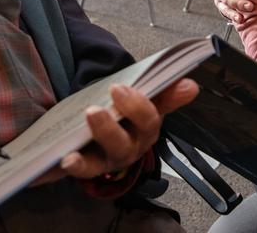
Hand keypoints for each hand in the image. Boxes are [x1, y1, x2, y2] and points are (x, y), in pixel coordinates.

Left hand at [51, 79, 198, 180]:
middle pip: (124, 144)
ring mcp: (109, 159)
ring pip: (102, 159)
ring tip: (84, 123)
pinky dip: (76, 165)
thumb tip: (190, 87)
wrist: (111, 130)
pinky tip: (66, 159)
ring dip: (93, 143)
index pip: (148, 121)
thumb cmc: (130, 114)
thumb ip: (166, 91)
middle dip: (110, 127)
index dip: (137, 107)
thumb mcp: (148, 100)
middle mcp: (130, 148)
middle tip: (93, 109)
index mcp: (146, 129)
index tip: (120, 88)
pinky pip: (83, 169)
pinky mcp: (90, 166)